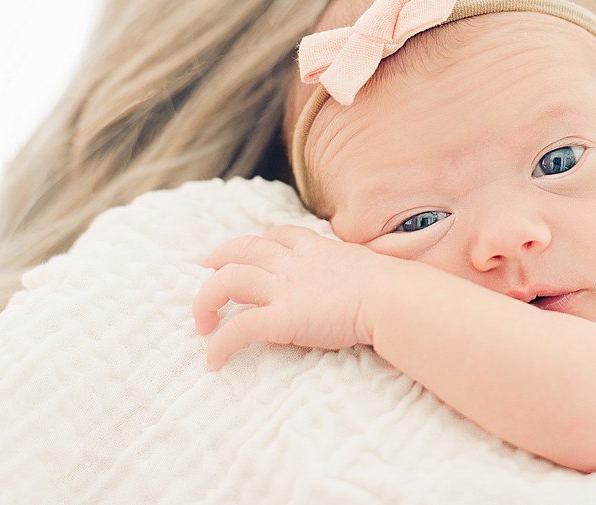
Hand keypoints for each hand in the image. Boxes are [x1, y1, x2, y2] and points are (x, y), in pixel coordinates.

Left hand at [192, 225, 394, 368]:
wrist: (393, 299)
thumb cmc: (393, 288)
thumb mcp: (371, 267)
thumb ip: (359, 270)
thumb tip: (374, 280)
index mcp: (317, 250)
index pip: (279, 236)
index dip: (259, 242)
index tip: (248, 252)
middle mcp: (295, 264)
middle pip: (243, 249)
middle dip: (219, 257)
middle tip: (205, 269)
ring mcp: (286, 289)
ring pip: (228, 281)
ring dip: (207, 300)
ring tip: (201, 323)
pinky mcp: (283, 319)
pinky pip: (239, 329)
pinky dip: (220, 344)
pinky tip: (214, 360)